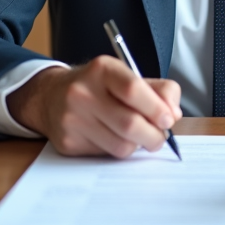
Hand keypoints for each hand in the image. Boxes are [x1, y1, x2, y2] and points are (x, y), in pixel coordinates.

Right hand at [6, 56, 181, 157]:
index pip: (133, 89)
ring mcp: (72, 119)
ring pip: (121, 145)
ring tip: (138, 137)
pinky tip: (114, 138)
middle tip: (160, 137)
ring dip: (138, 146)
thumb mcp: (127, 76)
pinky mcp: (68, 142)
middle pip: (130, 124)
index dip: (157, 108)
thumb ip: (158, 90)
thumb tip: (173, 114)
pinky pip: (106, 155)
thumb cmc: (99, 87)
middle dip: (154, 136)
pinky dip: (118, 150)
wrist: (51, 96)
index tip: (169, 120)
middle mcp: (83, 92)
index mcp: (102, 69)